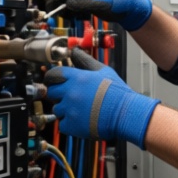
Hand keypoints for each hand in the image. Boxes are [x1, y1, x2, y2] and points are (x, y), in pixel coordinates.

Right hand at [43, 0, 152, 30]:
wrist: (129, 10)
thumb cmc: (120, 4)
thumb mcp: (104, 4)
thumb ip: (85, 3)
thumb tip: (67, 4)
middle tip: (50, 7)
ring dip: (62, 4)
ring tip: (65, 15)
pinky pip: (70, 1)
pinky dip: (68, 9)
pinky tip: (74, 17)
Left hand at [43, 51, 159, 146]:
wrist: (125, 114)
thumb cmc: (117, 93)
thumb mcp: (103, 71)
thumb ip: (85, 61)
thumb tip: (74, 52)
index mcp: (77, 78)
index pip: (53, 75)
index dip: (52, 78)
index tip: (53, 82)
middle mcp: (70, 92)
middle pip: (51, 92)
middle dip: (57, 95)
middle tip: (69, 98)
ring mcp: (69, 109)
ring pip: (57, 109)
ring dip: (65, 110)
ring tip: (80, 110)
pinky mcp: (72, 125)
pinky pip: (62, 124)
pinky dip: (69, 124)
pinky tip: (81, 121)